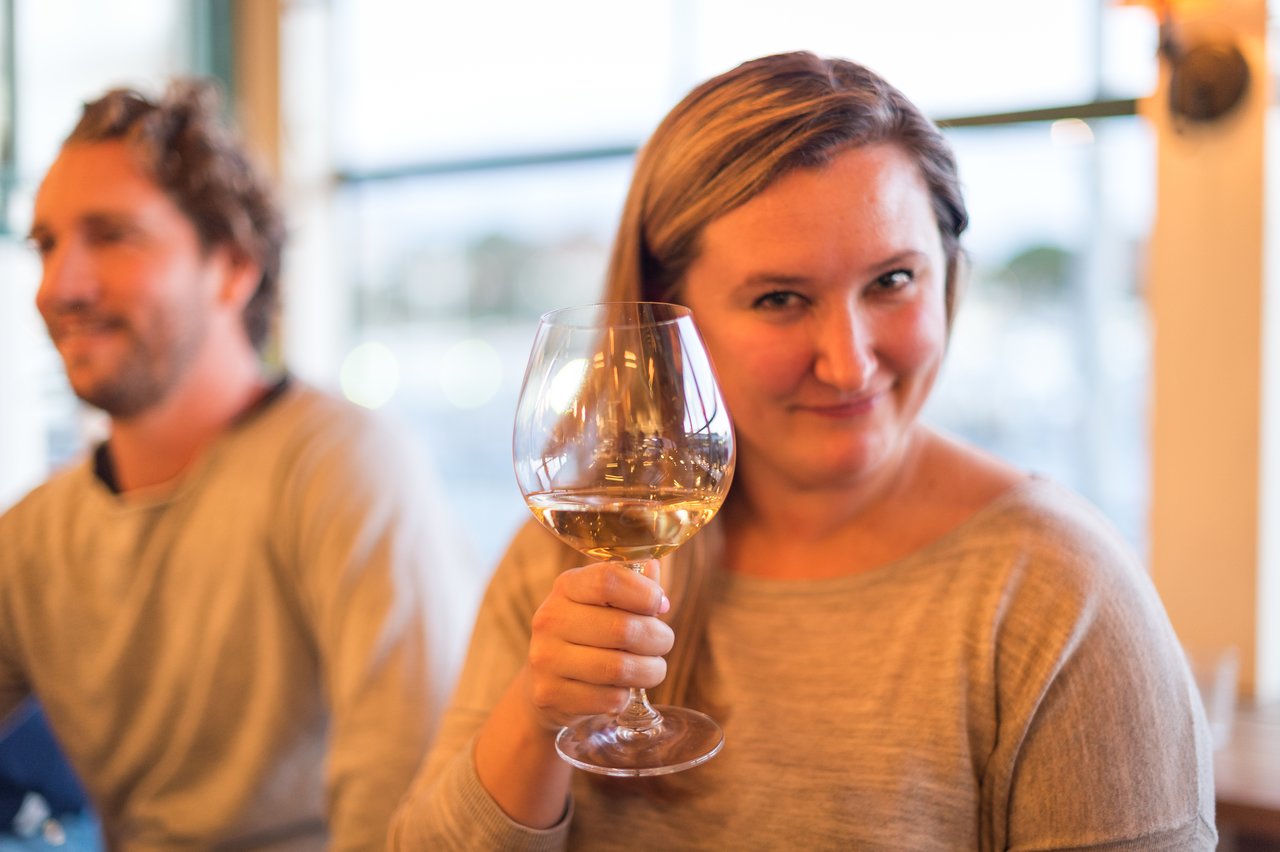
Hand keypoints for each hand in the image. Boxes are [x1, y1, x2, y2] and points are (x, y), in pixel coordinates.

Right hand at [524, 560, 672, 729]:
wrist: (546, 681)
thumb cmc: (588, 634)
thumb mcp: (604, 602)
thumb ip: (631, 584)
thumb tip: (652, 568)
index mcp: (567, 586)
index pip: (608, 580)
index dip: (644, 593)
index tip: (661, 605)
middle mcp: (550, 619)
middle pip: (623, 629)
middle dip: (659, 639)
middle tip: (664, 643)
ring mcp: (545, 658)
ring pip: (619, 668)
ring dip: (649, 671)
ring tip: (651, 668)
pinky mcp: (549, 694)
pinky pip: (608, 698)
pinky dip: (625, 697)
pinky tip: (620, 689)